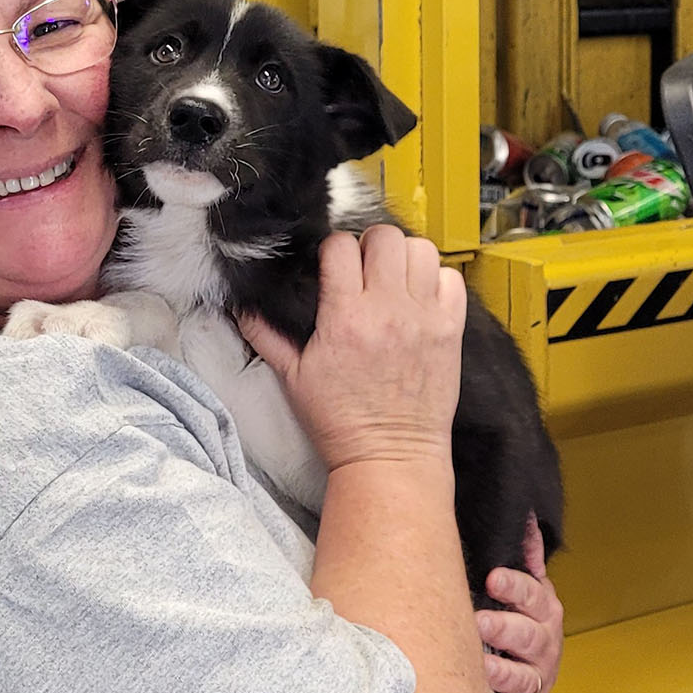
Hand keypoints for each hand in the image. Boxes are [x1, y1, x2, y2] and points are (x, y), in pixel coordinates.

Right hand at [233, 226, 467, 470]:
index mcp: (344, 318)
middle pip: (385, 237)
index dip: (331, 250)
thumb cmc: (341, 421)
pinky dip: (436, 279)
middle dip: (369, 244)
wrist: (389, 455)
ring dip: (404, 257)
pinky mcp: (450, 331)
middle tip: (363, 267)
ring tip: (393, 278)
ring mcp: (424, 318)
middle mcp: (387, 311)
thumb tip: (241, 308)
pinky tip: (420, 297)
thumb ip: (265, 335)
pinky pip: (451, 279)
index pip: (339, 246)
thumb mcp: (292, 378)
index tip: (330, 266)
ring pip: (421, 250)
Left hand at [479, 525, 559, 692]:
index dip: (514, 586)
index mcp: (543, 610)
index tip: (493, 578)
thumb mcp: (528, 586)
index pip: (532, 594)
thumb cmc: (522, 619)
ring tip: (482, 669)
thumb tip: (526, 516)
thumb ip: (526, 556)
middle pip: (529, 636)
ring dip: (504, 673)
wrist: (537, 664)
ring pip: (524, 677)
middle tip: (479, 623)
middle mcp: (544, 644)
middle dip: (505, 629)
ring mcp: (539, 677)